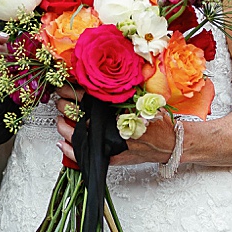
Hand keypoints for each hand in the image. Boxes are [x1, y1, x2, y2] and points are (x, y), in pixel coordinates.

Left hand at [52, 84, 175, 167]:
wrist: (172, 143)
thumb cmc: (159, 120)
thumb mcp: (145, 97)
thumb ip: (126, 88)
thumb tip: (103, 74)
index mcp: (117, 109)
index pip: (86, 97)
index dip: (71, 91)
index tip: (62, 87)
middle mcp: (111, 127)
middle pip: (78, 115)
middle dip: (65, 106)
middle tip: (59, 101)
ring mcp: (109, 144)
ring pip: (77, 135)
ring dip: (64, 126)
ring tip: (59, 120)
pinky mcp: (111, 157)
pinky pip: (85, 156)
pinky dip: (71, 151)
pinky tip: (63, 144)